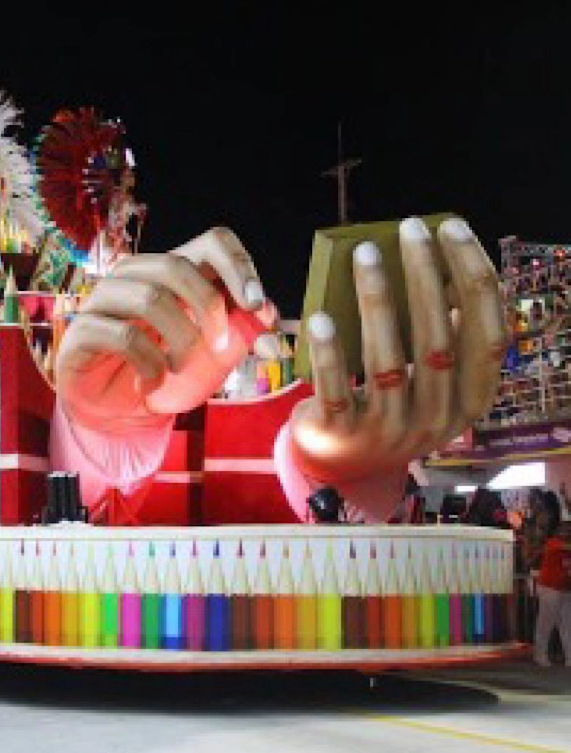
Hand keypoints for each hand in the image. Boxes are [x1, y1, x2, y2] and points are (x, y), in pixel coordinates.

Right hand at [56, 227, 275, 430]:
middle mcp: (133, 274)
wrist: (118, 410)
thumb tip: (270, 316)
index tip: (255, 305)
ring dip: (179, 340)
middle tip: (219, 348)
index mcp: (171, 271)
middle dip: (208, 308)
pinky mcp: (82, 330)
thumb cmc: (165, 372)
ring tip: (180, 368)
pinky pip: (123, 336)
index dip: (239, 265)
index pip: (211, 241)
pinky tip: (153, 382)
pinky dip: (149, 365)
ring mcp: (102, 299)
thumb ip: (240, 334)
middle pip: (177, 265)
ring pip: (150, 298)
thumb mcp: (212, 355)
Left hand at [290, 216, 505, 483]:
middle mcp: (437, 419)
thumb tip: (438, 268)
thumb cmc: (389, 406)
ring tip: (364, 254)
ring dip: (377, 301)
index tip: (454, 230)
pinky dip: (329, 353)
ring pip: (389, 360)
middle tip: (409, 229)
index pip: (489, 336)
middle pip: (439, 341)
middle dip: (426, 277)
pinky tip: (320, 317)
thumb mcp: (426, 382)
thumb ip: (440, 339)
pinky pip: (337, 390)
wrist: (343, 466)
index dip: (476, 279)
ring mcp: (390, 430)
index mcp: (470, 402)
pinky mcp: (344, 434)